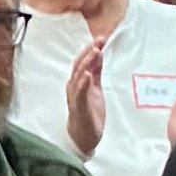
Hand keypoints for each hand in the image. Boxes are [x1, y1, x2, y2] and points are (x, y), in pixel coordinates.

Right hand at [64, 34, 108, 157]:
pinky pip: (79, 94)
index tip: (101, 38)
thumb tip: (99, 54)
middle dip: (89, 52)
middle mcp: (74, 87)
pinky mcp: (79, 108)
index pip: (83, 61)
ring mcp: (75, 97)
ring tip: (95, 52)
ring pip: (78, 76)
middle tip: (99, 41)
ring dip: (87, 63)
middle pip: (79, 65)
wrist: (84, 136)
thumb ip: (96, 71)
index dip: (91, 49)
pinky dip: (83, 83)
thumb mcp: (96, 87)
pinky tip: (88, 75)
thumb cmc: (89, 112)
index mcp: (78, 82)